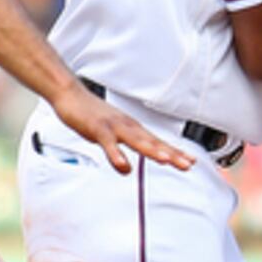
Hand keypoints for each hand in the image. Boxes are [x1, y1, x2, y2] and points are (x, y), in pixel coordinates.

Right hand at [50, 85, 193, 173]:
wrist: (71, 94)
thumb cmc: (91, 114)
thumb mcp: (111, 133)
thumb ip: (121, 149)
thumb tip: (127, 167)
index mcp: (132, 128)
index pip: (157, 142)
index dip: (174, 152)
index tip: (190, 161)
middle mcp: (127, 126)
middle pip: (152, 142)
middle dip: (171, 154)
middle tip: (187, 164)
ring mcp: (113, 127)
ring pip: (136, 140)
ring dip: (151, 150)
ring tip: (166, 161)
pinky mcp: (97, 129)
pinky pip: (108, 143)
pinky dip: (116, 154)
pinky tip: (123, 166)